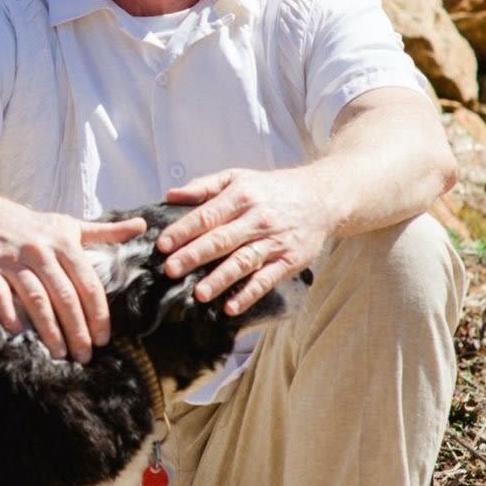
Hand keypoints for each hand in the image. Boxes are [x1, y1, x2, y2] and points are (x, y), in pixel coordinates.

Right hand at [0, 198, 146, 362]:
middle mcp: (39, 251)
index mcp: (63, 243)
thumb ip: (105, 231)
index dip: (97, 314)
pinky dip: (7, 312)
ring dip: (48, 328)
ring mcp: (11, 260)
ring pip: (35, 298)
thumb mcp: (69, 225)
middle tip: (85, 355)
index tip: (103, 339)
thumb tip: (142, 225)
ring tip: (59, 354)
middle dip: (77, 329)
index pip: (87, 283)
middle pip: (64, 295)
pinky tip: (18, 332)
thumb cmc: (32, 226)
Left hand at [158, 168, 335, 314]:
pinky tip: (231, 307)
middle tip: (171, 269)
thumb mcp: (238, 177)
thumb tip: (170, 195)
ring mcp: (274, 241)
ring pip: (243, 262)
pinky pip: (266, 280)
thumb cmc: (271, 189)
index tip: (163, 244)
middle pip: (222, 239)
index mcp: (241, 196)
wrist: (322, 197)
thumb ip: (204, 186)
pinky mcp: (289, 261)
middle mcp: (257, 219)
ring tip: (198, 293)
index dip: (184, 230)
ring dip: (220, 279)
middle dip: (195, 255)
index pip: (208, 215)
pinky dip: (249, 294)